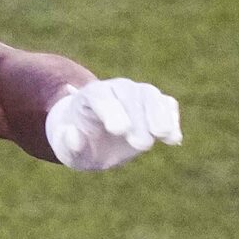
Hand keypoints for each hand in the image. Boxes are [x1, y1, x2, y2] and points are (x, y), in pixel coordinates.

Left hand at [44, 77, 181, 170]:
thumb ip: (67, 144)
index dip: (111, 111)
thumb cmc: (76, 142)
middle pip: (129, 95)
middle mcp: (116, 89)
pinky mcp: (154, 105)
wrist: (92, 137)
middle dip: (138, 118)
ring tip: (164, 137)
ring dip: (159, 116)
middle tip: (141, 146)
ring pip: (150, 96)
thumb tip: (74, 135)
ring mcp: (137, 94)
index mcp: (90, 96)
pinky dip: (171, 119)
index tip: (119, 131)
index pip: (101, 96)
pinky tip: (173, 139)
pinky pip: (166, 104)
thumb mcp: (66, 149)